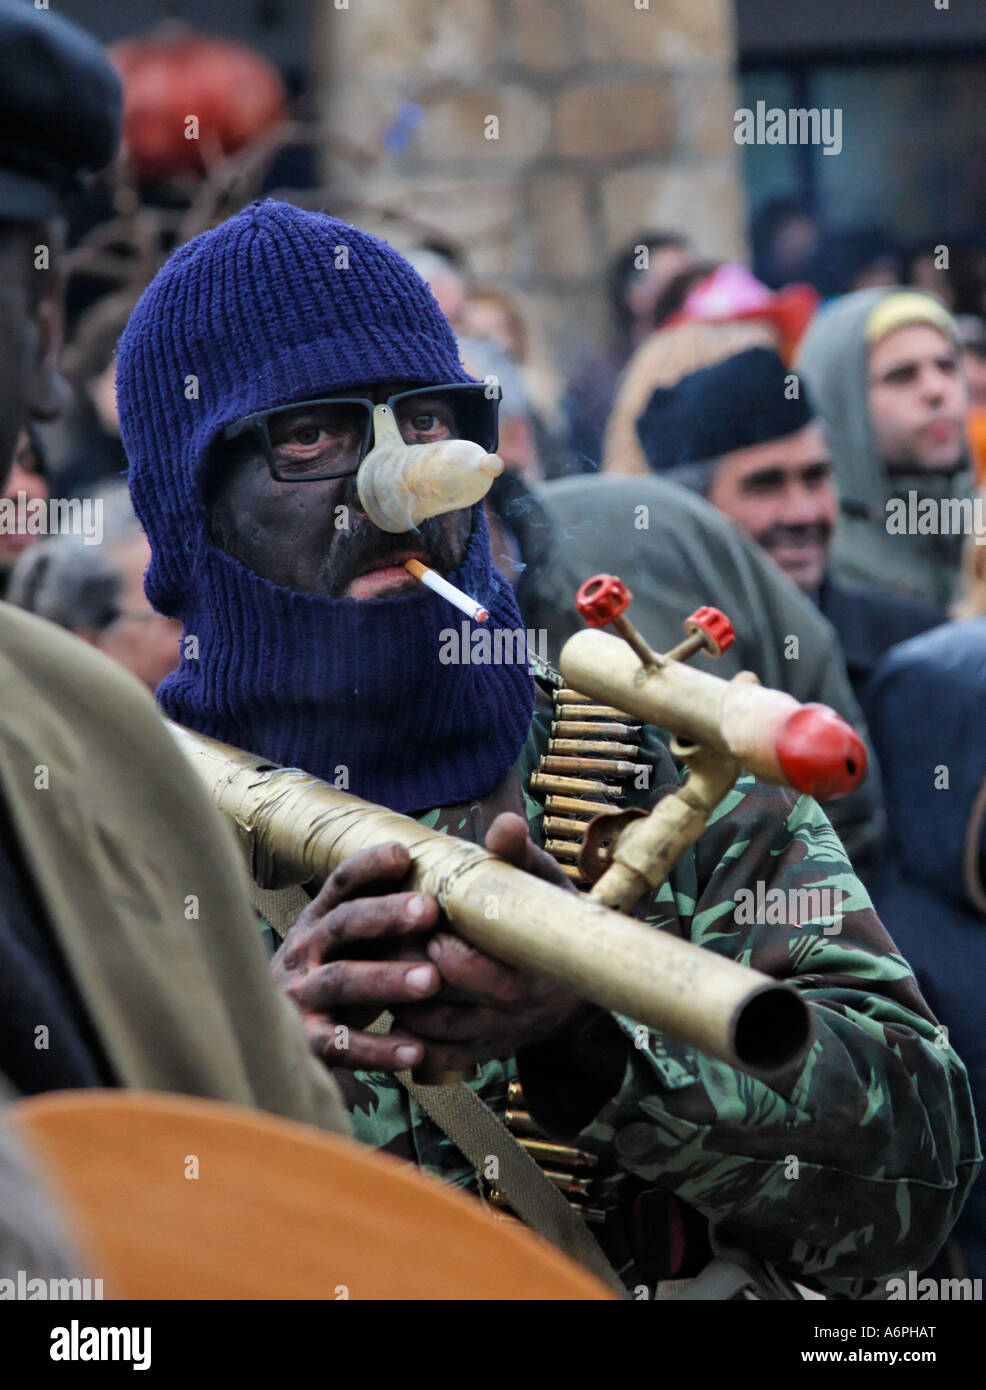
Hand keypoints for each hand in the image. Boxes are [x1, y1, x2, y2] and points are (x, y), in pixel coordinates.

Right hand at [271, 842, 441, 1071]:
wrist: (269, 1033)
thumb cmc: (333, 975)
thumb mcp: (350, 941)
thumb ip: (386, 918)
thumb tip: (455, 892)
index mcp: (318, 919)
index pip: (341, 883)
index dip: (369, 866)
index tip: (404, 855)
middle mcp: (304, 950)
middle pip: (342, 924)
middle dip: (384, 915)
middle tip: (429, 910)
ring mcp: (298, 994)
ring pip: (340, 980)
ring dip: (385, 978)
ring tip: (431, 980)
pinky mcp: (304, 1041)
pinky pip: (340, 1045)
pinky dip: (377, 1050)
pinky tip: (415, 1051)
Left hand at [390, 812, 583, 1075]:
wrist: (578, 974)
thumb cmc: (550, 916)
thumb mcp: (542, 883)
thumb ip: (518, 857)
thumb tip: (505, 823)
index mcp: (535, 971)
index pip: (481, 974)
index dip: (447, 953)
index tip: (426, 925)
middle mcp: (517, 1012)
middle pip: (451, 1010)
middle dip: (413, 979)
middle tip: (391, 948)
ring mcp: (498, 1036)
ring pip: (437, 1037)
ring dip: (404, 1008)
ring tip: (382, 972)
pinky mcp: (484, 1052)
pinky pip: (439, 1059)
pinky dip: (410, 1042)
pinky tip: (391, 1012)